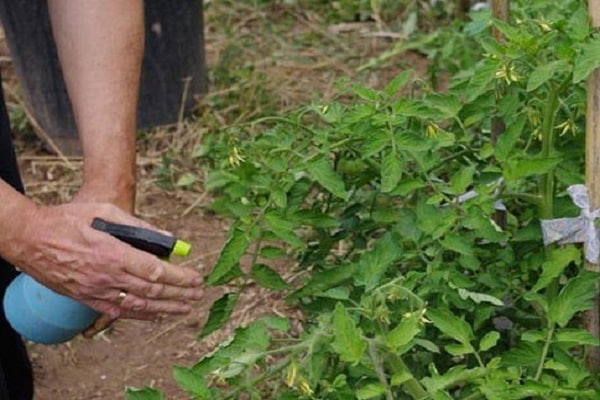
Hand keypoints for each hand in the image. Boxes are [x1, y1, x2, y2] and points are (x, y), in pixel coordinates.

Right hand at [0, 201, 202, 331]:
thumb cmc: (68, 219)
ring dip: (165, 309)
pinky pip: (117, 311)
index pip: (156, 271)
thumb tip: (169, 239)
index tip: (196, 279)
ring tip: (185, 309)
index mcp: (114, 253)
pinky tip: (155, 315)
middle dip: (179, 295)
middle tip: (198, 295)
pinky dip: (140, 315)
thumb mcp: (106, 212)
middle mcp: (107, 276)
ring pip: (138, 305)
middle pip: (152, 291)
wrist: (30, 238)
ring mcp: (96, 290)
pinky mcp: (86, 298)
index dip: (180, 278)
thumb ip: (139, 226)